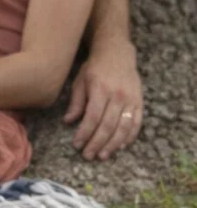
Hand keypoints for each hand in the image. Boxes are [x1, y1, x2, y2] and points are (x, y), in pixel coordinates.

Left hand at [63, 41, 142, 159]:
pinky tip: (121, 146)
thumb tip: (68, 121)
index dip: (85, 133)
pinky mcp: (140, 101)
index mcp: (101, 90)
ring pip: (123, 127)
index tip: (77, 144)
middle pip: (108, 125)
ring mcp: (131, 99)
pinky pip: (136, 123)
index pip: (92, 117)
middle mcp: (118, 95)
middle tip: (88, 155)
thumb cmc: (94, 68)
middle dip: (97, 143)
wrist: (117, 52)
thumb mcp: (80, 81)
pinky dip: (130, 136)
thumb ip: (76, 102)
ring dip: (113, 144)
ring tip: (103, 155)